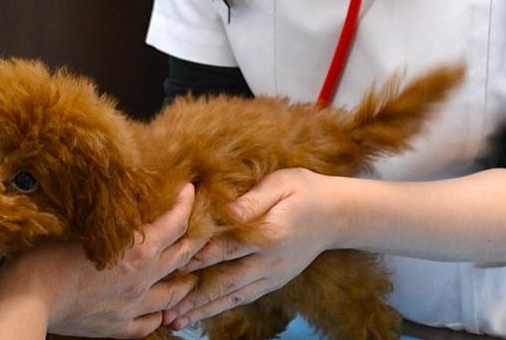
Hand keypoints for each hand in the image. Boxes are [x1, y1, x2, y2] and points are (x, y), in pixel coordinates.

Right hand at [0, 183, 205, 338]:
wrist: (27, 300)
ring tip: (191, 272)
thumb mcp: (82, 219)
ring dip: (186, 280)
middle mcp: (143, 277)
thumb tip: (114, 185)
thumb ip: (107, 208)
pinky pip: (149, 324)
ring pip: (174, 293)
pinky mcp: (117, 327)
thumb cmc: (46, 252)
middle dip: (197, 237)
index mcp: (140, 248)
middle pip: (184, 254)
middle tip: (202, 226)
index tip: (190, 189)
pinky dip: (159, 315)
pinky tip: (161, 310)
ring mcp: (133, 305)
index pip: (177, 220)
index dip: (187, 202)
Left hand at [164, 169, 338, 329]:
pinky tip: (204, 313)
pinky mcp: (275, 280)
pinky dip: (223, 307)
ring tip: (177, 321)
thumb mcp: (281, 183)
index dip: (198, 256)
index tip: (172, 265)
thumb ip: (253, 199)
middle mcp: (270, 262)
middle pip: (225, 282)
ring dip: (204, 309)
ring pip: (233, 297)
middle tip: (166, 310)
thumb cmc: (305, 190)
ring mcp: (273, 275)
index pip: (226, 248)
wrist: (338, 214)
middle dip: (194, 296)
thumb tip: (226, 212)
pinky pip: (245, 297)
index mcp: (270, 235)